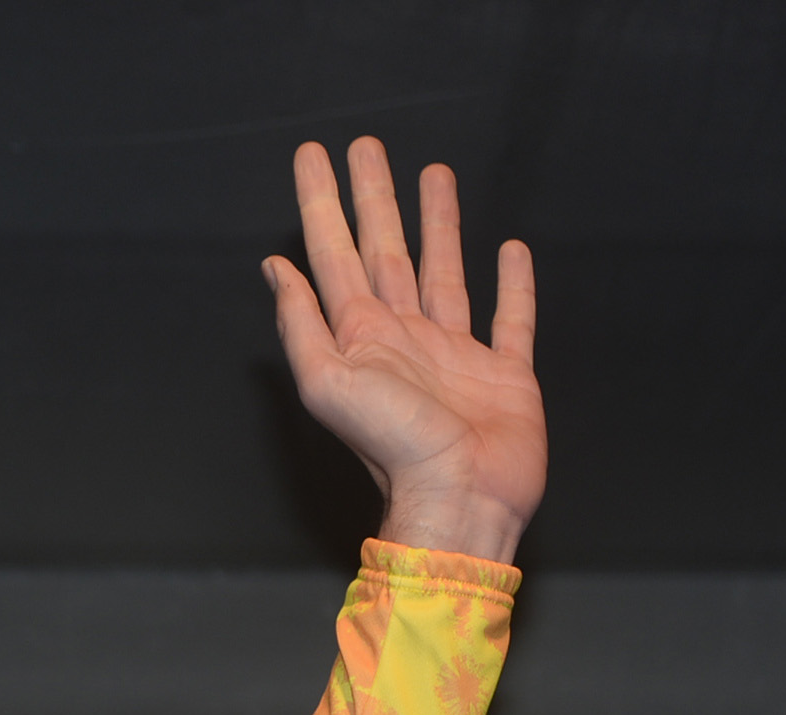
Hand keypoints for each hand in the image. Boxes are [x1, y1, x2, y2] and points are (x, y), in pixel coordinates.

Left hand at [268, 137, 542, 562]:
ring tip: (434, 173)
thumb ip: (302, 323)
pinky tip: (509, 249)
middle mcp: (404, 338)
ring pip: (444, 270)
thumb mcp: (328, 382)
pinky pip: (510, 318)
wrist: (460, 497)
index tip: (314, 156)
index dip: (323, 204)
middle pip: (386, 250)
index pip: (334, 254)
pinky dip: (511, 285)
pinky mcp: (504, 373)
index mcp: (361, 337)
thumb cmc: (394, 447)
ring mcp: (455, 354)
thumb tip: (274, 269)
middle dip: (374, 198)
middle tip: (368, 146)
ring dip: (438, 223)